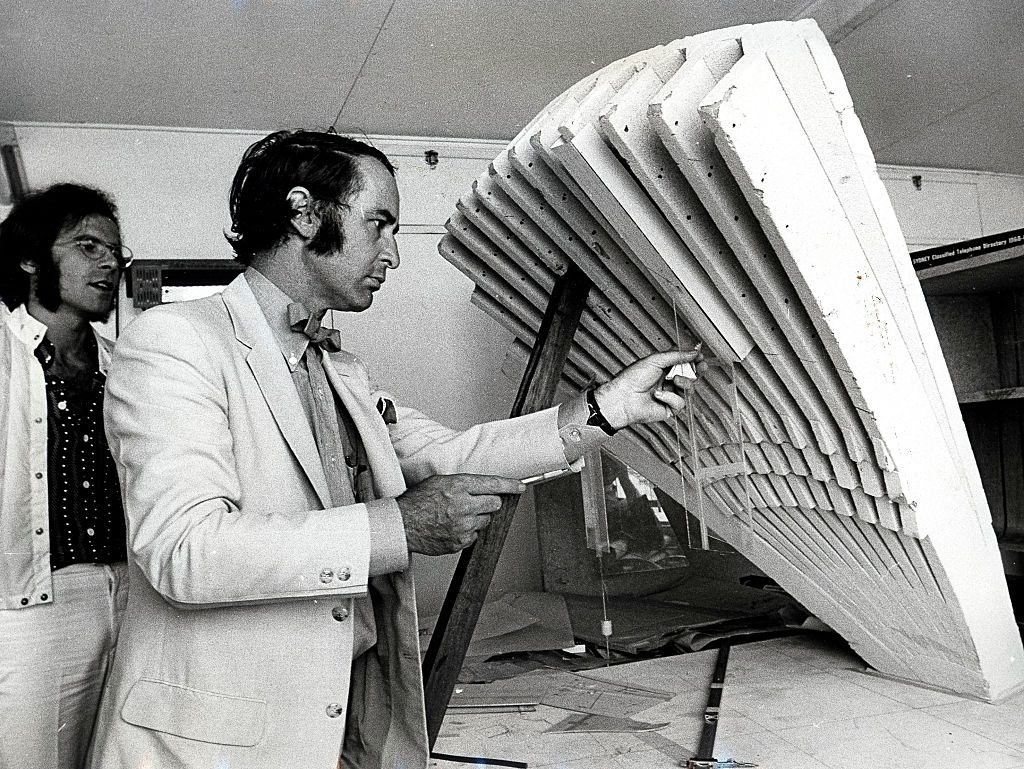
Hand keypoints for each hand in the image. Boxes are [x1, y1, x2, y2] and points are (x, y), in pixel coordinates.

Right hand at [397, 474, 525, 555]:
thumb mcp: (439, 481)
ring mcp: (463, 526)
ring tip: (457, 515)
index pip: (492, 484)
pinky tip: (452, 527)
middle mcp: (463, 505)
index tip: (520, 487)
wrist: (401, 525)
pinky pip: (474, 536)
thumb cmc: (417, 502)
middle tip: (475, 502)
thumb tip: (484, 486)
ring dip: (477, 518)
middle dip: (490, 502)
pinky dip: (467, 532)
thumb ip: (463, 483)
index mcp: (458, 486)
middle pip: (495, 504)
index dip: (510, 485)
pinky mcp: (460, 542)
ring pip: (485, 520)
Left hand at [595, 346, 705, 428]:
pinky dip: (670, 397)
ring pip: (688, 389)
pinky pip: (680, 402)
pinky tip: (659, 395)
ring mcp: (669, 395)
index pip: (683, 363)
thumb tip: (692, 351)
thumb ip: (677, 355)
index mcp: (663, 368)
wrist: (624, 397)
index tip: (700, 356)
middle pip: (690, 376)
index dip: (693, 360)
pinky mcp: (669, 408)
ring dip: (683, 383)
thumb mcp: (656, 360)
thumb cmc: (633, 378)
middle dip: (696, 371)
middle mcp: (667, 381)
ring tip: (673, 380)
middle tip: (701, 367)